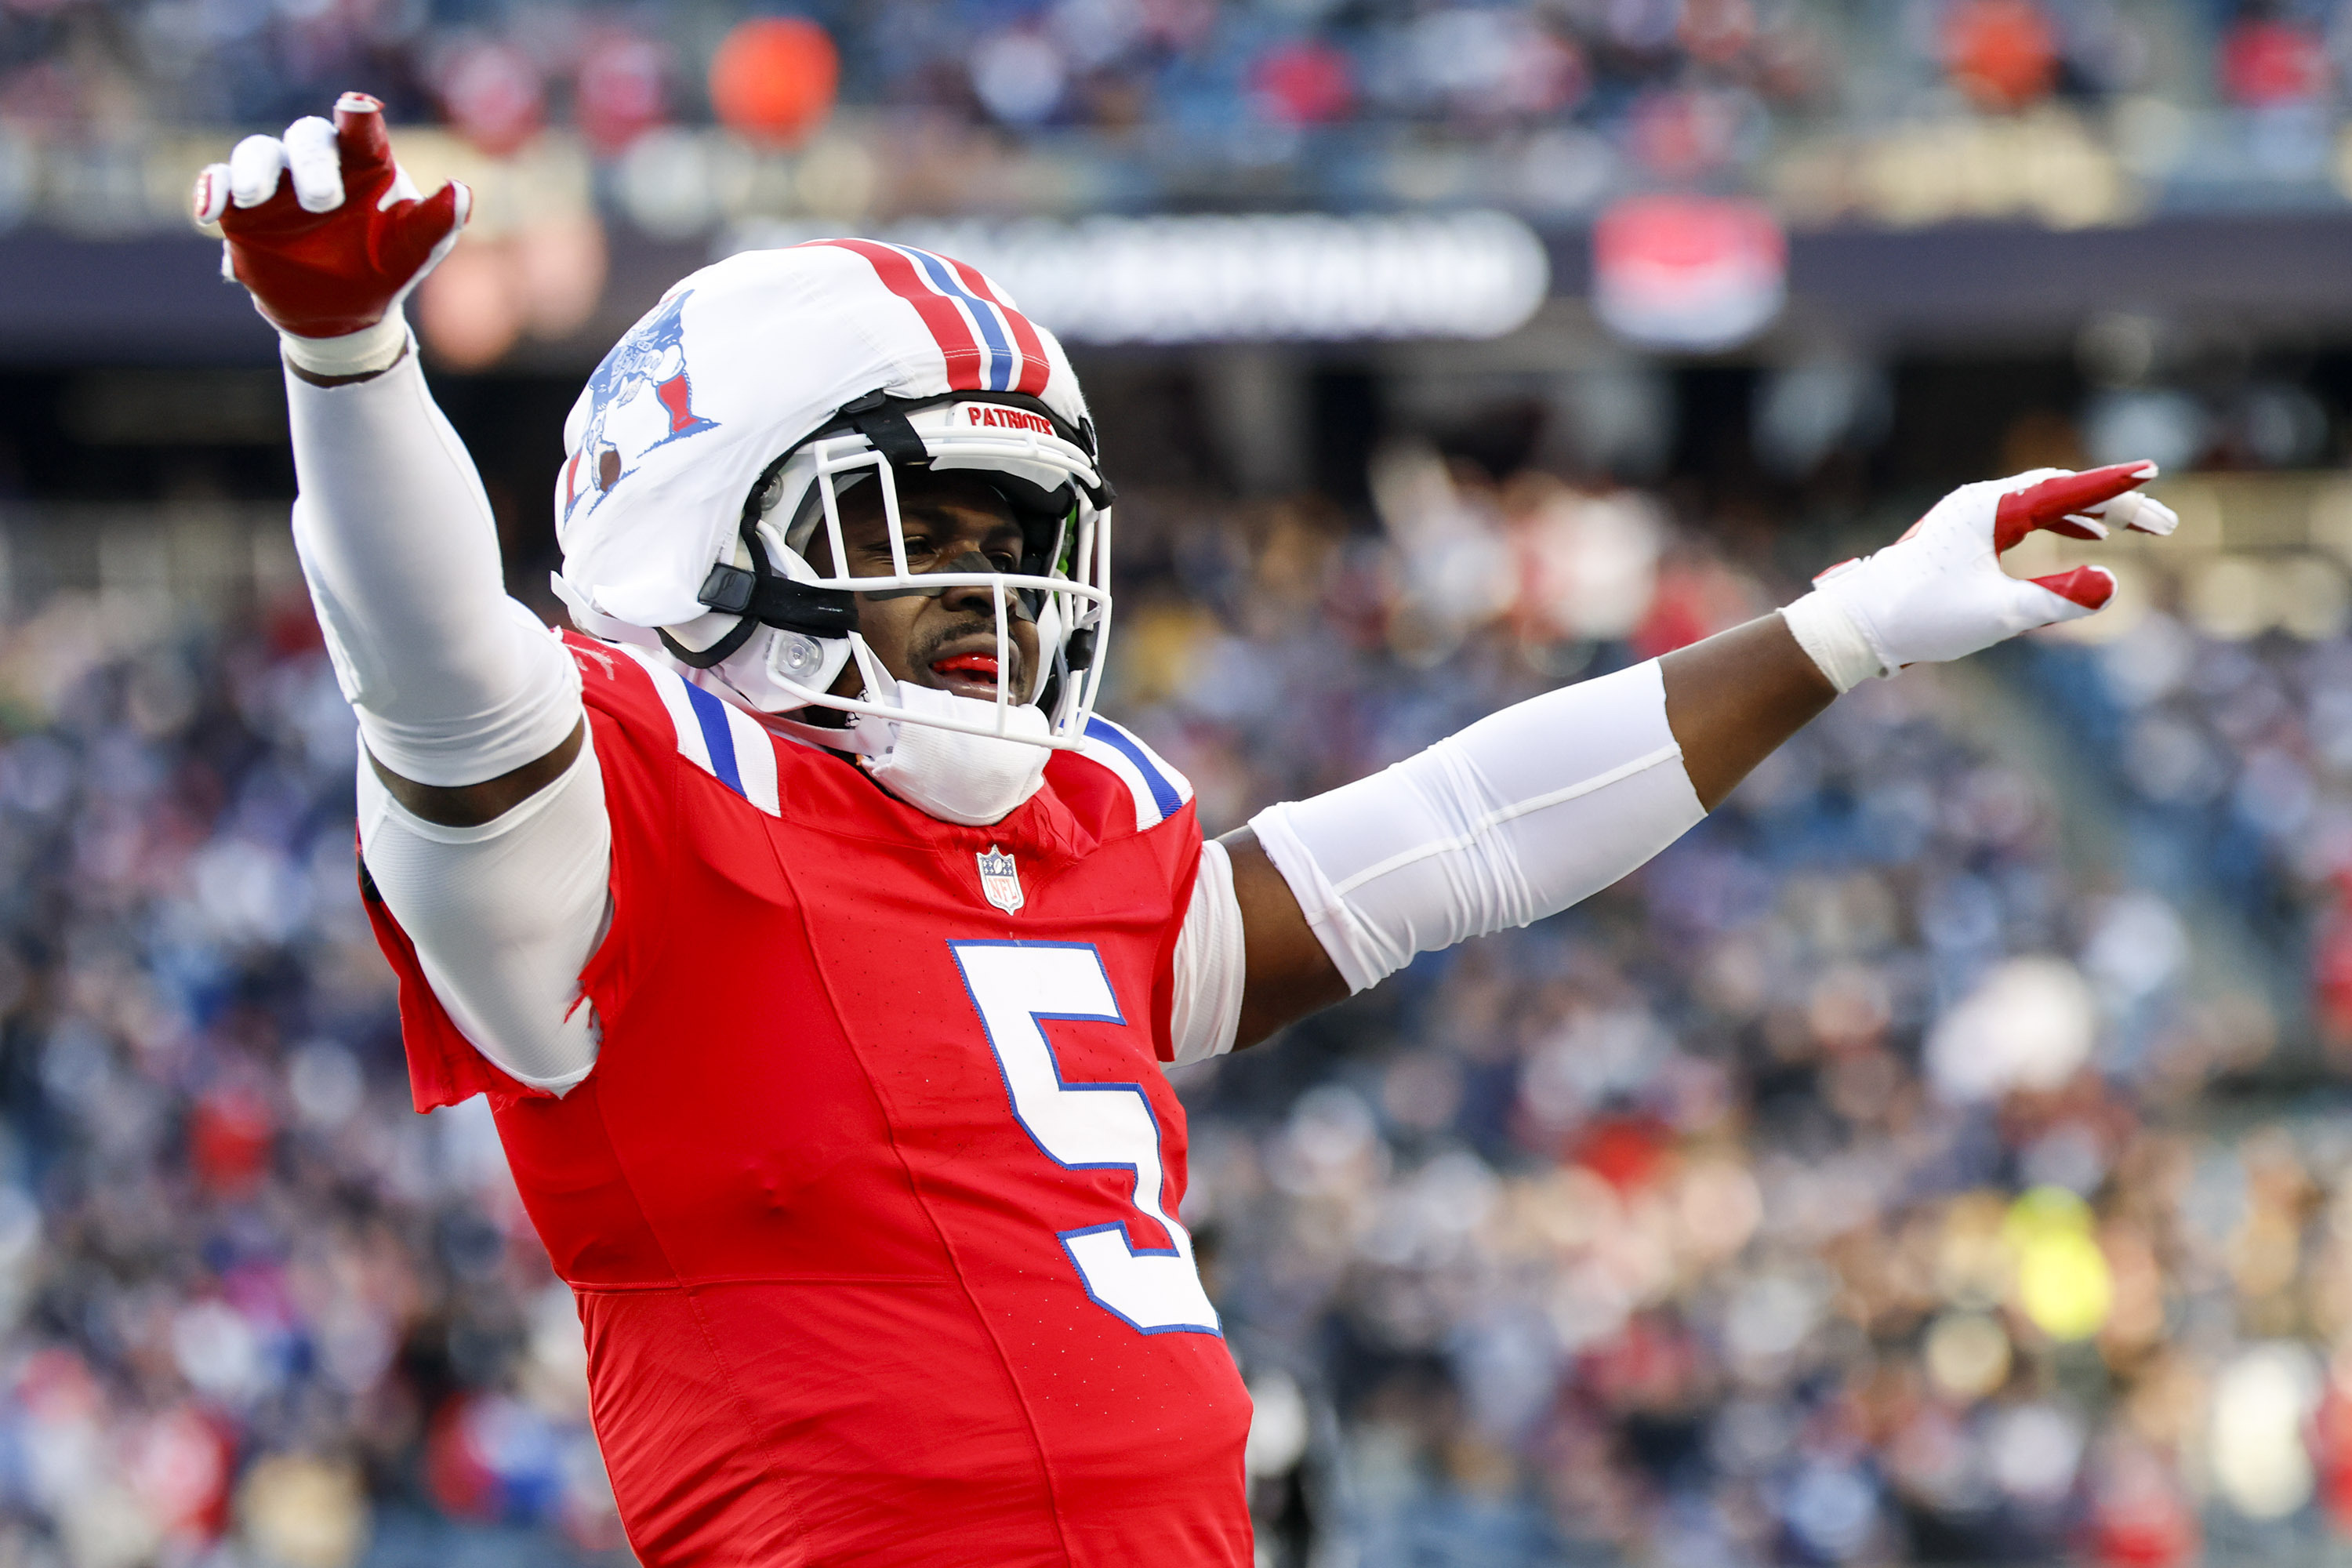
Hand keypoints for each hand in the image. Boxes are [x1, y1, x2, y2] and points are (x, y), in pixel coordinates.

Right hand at [193, 92, 469, 340]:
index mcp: (364, 163)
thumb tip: (461, 192)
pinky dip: (211, 191)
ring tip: (252, 203)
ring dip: (252, 173)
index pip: (360, 130)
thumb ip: (437, 221)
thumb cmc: (387, 267)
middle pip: (305, 138)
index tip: (356, 108)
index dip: (357, 116)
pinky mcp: (242, 207)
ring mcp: (277, 182)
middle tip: (321, 203)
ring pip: (257, 153)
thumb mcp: (416, 249)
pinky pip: (219, 184)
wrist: (346, 312)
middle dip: (310, 164)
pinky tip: (208, 212)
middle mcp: (318, 162)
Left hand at [1800, 463, 2177, 683]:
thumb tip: (2113, 586)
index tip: (2152, 473)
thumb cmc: (1921, 616)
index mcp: (1988, 509)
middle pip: (2063, 490)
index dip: (2112, 485)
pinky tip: (2088, 535)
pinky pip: (2027, 516)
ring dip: (2092, 511)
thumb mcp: (1996, 614)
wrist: (1859, 625)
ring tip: (2139, 525)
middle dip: (2115, 502)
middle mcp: (1980, 502)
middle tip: (2163, 524)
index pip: (2065, 490)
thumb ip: (2056, 600)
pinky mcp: (1966, 533)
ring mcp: (1972, 515)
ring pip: (2047, 502)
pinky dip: (2062, 522)